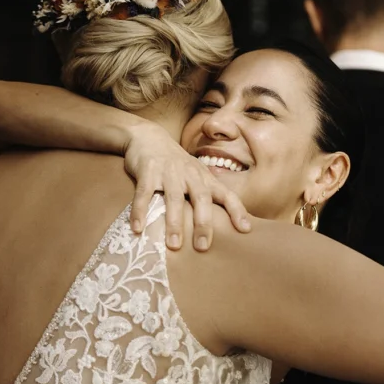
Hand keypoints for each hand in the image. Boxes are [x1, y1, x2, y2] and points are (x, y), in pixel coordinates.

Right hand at [123, 123, 250, 250]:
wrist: (148, 137)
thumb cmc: (175, 164)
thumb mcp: (195, 175)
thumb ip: (205, 195)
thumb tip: (221, 226)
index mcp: (204, 177)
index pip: (226, 194)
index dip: (237, 210)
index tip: (245, 229)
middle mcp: (190, 174)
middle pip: (201, 198)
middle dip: (203, 223)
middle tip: (203, 247)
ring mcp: (168, 172)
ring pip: (174, 198)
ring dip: (174, 222)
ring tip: (174, 245)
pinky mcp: (147, 171)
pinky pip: (144, 194)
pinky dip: (140, 211)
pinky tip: (138, 229)